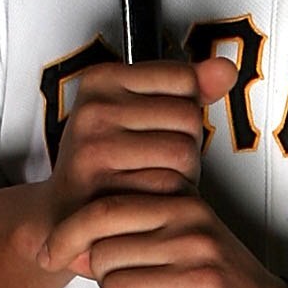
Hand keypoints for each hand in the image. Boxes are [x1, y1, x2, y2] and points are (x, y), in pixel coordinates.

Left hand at [42, 182, 287, 287]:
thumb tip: (66, 246)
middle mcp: (195, 235)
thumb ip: (131, 236)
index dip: (66, 234)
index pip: (104, 209)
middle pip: (103, 254)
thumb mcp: (185, 243)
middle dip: (101, 284)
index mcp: (186, 207)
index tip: (51, 253)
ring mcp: (202, 277)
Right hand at [43, 55, 235, 218]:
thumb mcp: (140, 112)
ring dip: (181, 175)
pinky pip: (169, 188)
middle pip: (188, 117)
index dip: (183, 108)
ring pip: (184, 154)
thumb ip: (187, 88)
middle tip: (153, 162)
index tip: (154, 126)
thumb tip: (224, 69)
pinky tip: (147, 201)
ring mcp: (94, 149)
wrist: (62, 218)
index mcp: (101, 80)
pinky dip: (169, 200)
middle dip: (186, 145)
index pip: (183, 79)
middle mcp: (93, 110)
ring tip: (149, 180)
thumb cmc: (105, 165)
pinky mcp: (102, 189)